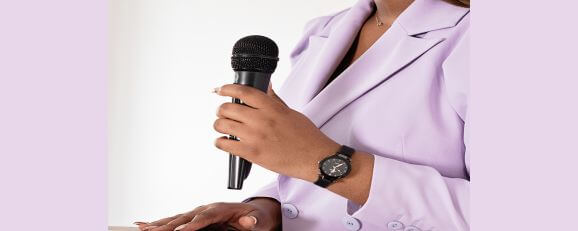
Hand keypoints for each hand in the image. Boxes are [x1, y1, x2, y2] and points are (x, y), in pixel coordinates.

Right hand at [134, 198, 280, 230]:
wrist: (255, 212)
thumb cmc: (255, 217)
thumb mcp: (258, 220)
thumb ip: (252, 221)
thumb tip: (249, 221)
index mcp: (221, 209)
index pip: (205, 217)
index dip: (193, 224)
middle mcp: (207, 209)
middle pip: (185, 217)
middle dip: (168, 224)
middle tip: (152, 229)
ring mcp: (199, 213)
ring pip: (176, 218)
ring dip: (159, 223)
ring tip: (142, 226)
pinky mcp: (195, 219)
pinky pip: (176, 221)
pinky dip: (161, 223)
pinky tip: (146, 224)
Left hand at [213, 83, 339, 181]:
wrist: (316, 159)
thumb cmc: (307, 136)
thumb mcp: (290, 112)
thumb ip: (274, 99)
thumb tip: (266, 85)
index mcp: (272, 107)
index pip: (244, 91)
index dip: (227, 88)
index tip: (220, 89)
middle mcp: (262, 119)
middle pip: (228, 108)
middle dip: (222, 109)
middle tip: (223, 113)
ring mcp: (255, 137)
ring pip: (223, 125)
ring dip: (219, 125)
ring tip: (222, 127)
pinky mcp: (252, 153)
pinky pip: (225, 145)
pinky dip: (220, 142)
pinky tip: (223, 142)